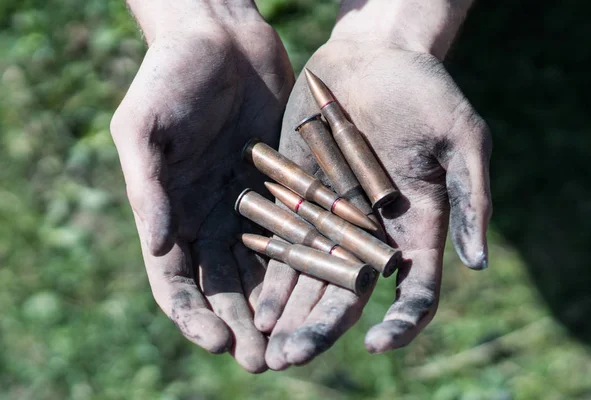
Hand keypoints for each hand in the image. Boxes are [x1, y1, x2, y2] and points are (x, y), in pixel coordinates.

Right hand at [110, 2, 293, 372]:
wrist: (220, 35)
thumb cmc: (169, 75)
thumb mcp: (143, 127)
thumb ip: (147, 187)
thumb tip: (162, 247)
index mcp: (170, 212)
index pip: (176, 281)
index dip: (193, 315)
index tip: (217, 340)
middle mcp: (210, 217)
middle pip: (225, 286)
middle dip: (242, 325)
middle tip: (263, 361)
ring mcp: (249, 204)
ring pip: (265, 268)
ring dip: (278, 307)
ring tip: (296, 341)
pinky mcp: (284, 185)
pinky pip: (299, 228)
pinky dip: (309, 260)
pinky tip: (327, 287)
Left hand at [254, 0, 490, 368]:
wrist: (374, 56)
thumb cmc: (426, 91)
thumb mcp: (461, 138)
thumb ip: (470, 199)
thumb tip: (477, 263)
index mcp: (416, 227)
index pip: (413, 290)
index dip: (399, 322)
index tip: (376, 343)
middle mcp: (371, 233)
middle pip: (348, 294)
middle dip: (321, 327)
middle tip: (292, 357)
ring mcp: (332, 217)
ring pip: (310, 276)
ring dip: (289, 311)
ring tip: (264, 342)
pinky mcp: (299, 195)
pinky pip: (283, 239)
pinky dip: (270, 269)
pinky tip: (253, 297)